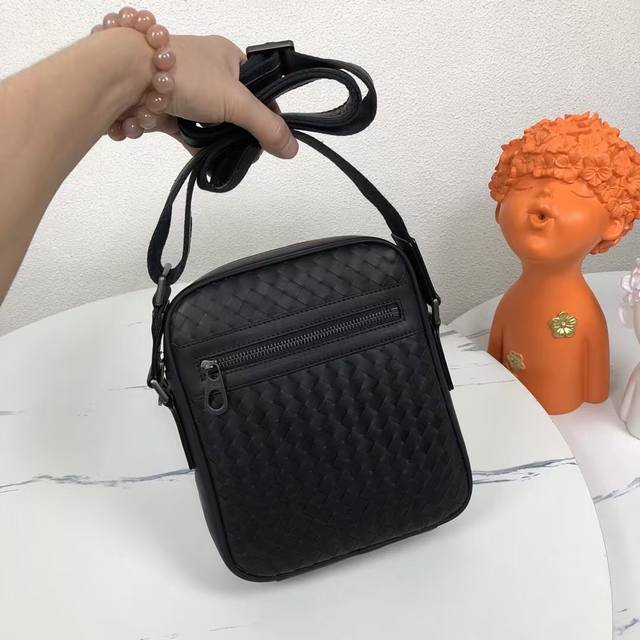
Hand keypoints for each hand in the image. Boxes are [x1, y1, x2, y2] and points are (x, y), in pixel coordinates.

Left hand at [122, 34, 297, 158]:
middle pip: (234, 108)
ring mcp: (185, 90)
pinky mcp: (166, 109)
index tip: (271, 138)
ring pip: (210, 122)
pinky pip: (188, 132)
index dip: (268, 113)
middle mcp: (207, 70)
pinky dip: (195, 145)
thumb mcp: (236, 102)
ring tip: (226, 157)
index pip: (259, 87)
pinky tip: (205, 160)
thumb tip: (292, 150)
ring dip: (217, 139)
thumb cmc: (188, 76)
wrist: (129, 77)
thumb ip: (265, 127)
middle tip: (247, 151)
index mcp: (228, 57)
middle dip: (240, 131)